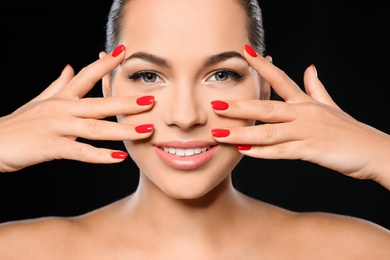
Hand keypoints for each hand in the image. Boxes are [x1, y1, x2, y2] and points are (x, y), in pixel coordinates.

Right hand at [0, 45, 154, 171]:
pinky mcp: (51, 146)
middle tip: (151, 100)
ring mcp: (57, 127)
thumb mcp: (40, 101)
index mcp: (61, 98)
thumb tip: (70, 67)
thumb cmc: (19, 124)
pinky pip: (80, 151)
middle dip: (126, 102)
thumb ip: (58, 85)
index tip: (124, 52)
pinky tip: (119, 158)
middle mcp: (62, 109)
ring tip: (146, 131)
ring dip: (123, 130)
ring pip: (95, 127)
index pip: (86, 76)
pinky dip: (100, 155)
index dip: (105, 64)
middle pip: (99, 104)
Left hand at [211, 45, 389, 189]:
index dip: (262, 65)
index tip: (245, 51)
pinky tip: (245, 152)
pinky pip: (282, 152)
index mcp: (305, 102)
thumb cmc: (348, 130)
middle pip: (267, 107)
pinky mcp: (311, 150)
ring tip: (220, 135)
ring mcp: (306, 131)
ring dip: (243, 134)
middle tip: (216, 105)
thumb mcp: (330, 104)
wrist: (372, 150)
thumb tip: (310, 67)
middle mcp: (303, 113)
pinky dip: (263, 152)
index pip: (280, 79)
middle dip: (240, 107)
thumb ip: (316, 87)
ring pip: (269, 132)